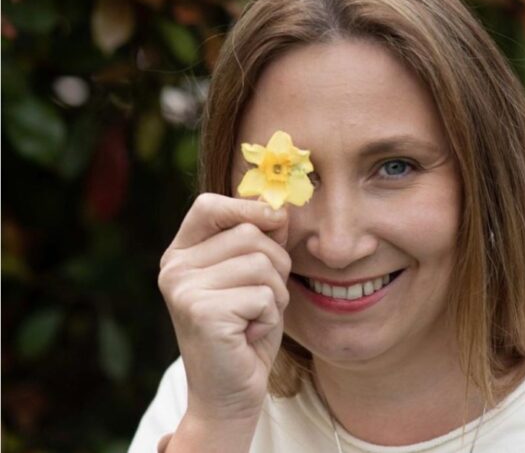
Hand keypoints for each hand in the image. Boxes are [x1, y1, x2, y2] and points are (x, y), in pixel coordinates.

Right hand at [158, 193, 290, 422]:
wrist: (230, 392)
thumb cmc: (246, 330)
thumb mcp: (254, 277)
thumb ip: (260, 241)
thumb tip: (280, 208)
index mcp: (180, 253)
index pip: (209, 205)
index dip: (249, 207)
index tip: (276, 221)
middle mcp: (174, 267)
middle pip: (249, 234)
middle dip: (276, 265)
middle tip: (261, 299)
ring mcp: (183, 289)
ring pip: (262, 263)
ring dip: (275, 294)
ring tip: (254, 317)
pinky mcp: (202, 312)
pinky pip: (263, 296)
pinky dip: (270, 317)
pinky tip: (249, 334)